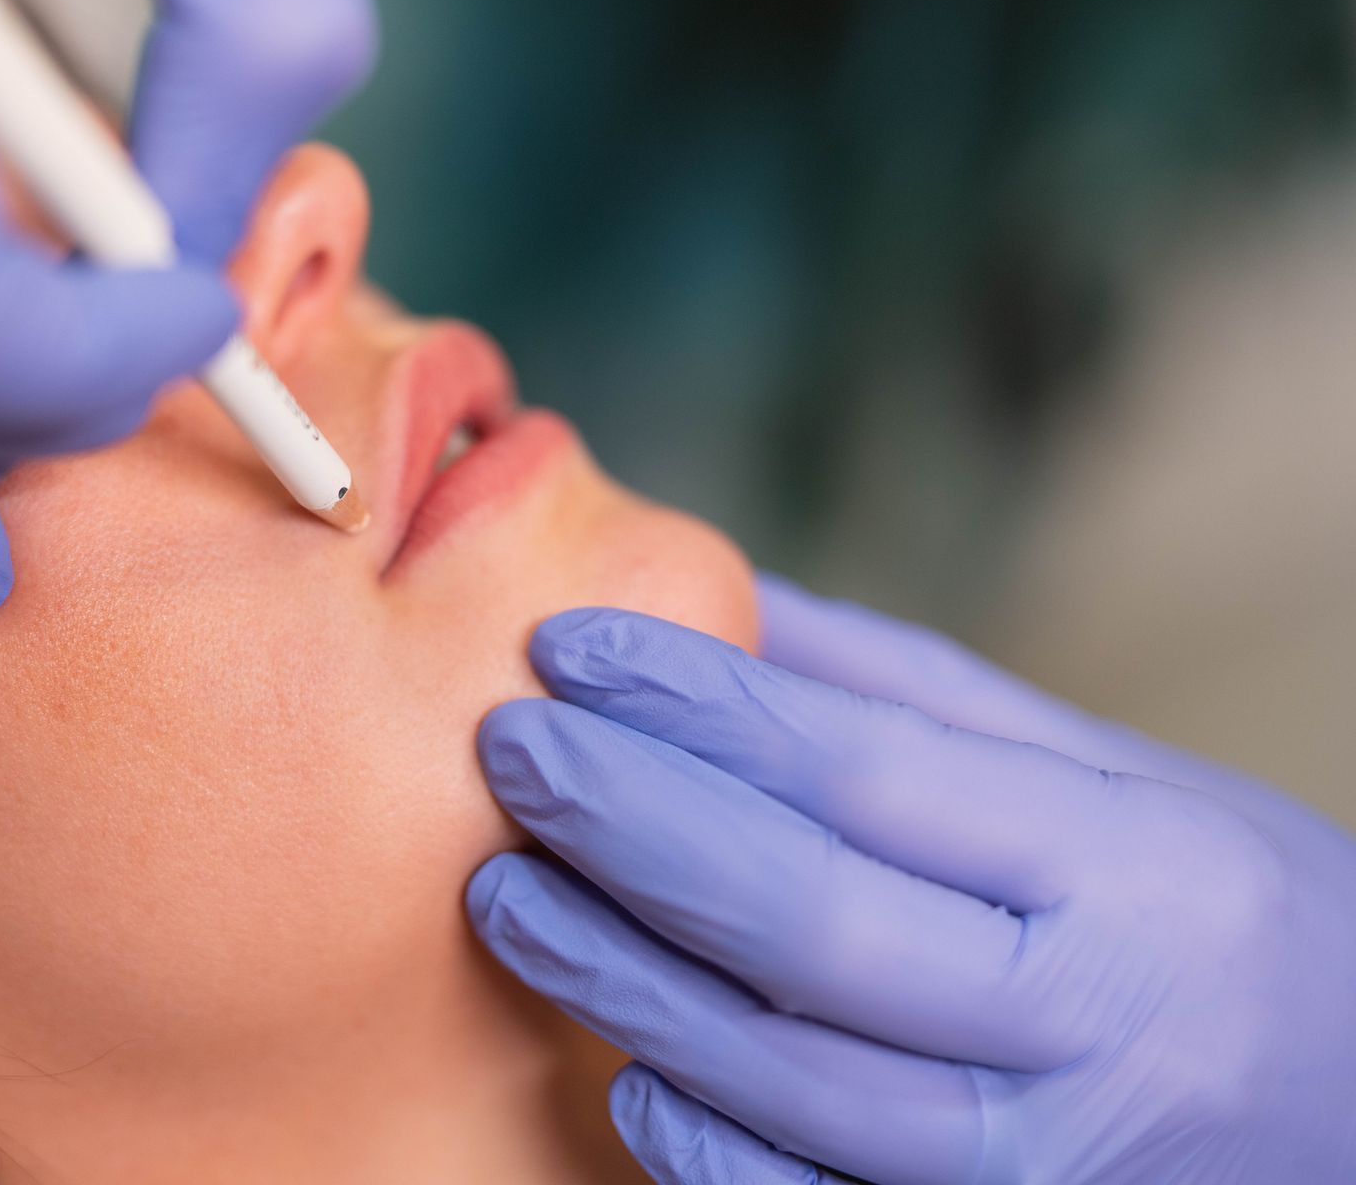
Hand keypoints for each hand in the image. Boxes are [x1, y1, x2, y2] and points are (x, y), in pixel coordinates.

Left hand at [468, 577, 1355, 1182]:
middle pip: (806, 918)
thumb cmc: (1231, 923)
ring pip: (788, 1077)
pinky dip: (708, 1149)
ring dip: (623, 982)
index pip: (865, 771)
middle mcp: (1091, 1023)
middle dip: (631, 825)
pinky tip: (623, 1069)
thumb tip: (734, 610)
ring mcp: (1046, 1169)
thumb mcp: (1120, 785)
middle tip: (509, 751)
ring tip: (509, 892)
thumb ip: (921, 703)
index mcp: (1126, 869)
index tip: (570, 649)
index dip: (698, 704)